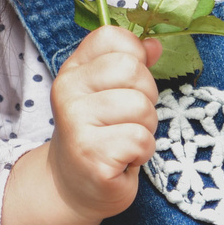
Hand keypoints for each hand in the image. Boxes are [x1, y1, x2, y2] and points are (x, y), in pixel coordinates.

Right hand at [49, 25, 163, 220]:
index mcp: (74, 70)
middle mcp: (68, 91)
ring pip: (141, 107)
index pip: (113, 37)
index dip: (135, 56)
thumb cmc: (98, 135)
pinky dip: (142, 152)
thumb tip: (154, 44)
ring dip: (145, 128)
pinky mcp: (93, 156)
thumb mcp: (108, 92)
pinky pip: (141, 139)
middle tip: (129, 119)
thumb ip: (130, 63)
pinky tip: (123, 159)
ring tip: (125, 141)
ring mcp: (76, 124)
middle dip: (146, 97)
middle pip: (133, 70)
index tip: (128, 82)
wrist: (73, 186)